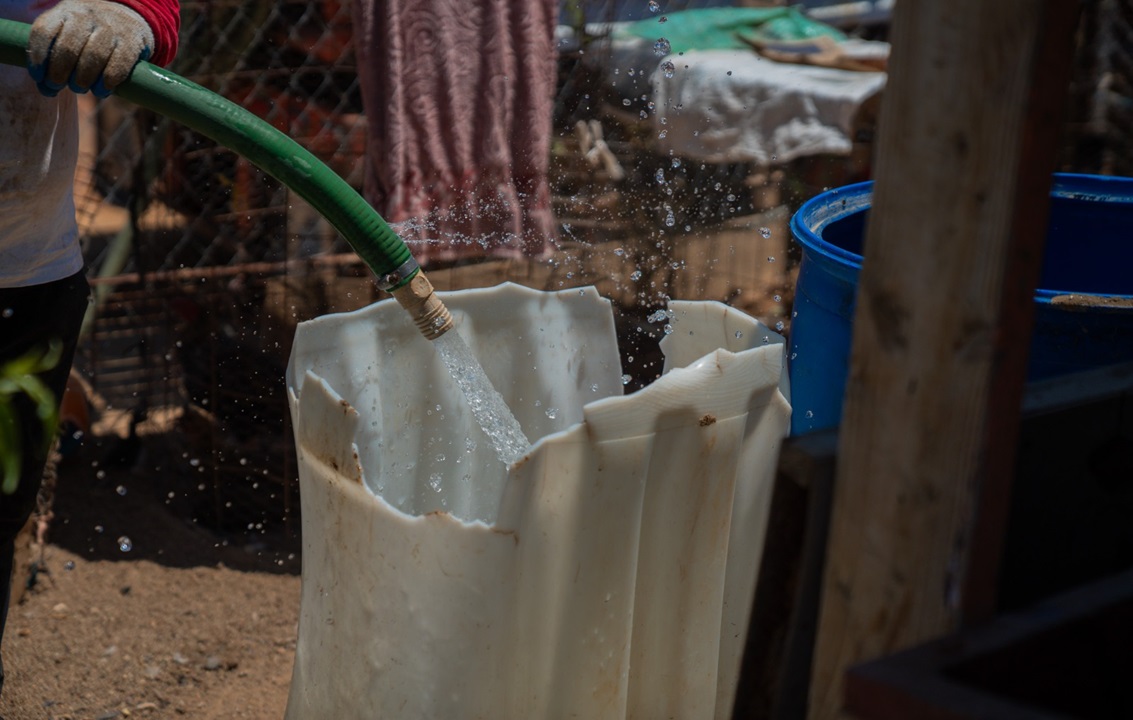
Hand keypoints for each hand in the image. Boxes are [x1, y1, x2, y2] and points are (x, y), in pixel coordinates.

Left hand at [28, 0, 154, 97]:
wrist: (129, 18)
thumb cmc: (90, 34)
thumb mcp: (68, 33)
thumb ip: (54, 58)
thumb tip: (46, 90)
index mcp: (65, 12)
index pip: (44, 32)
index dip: (38, 57)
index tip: (38, 76)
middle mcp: (86, 16)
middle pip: (67, 48)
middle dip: (59, 74)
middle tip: (58, 86)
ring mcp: (110, 28)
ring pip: (93, 57)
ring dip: (82, 80)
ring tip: (79, 88)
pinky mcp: (131, 43)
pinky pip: (117, 67)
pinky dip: (106, 83)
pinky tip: (101, 90)